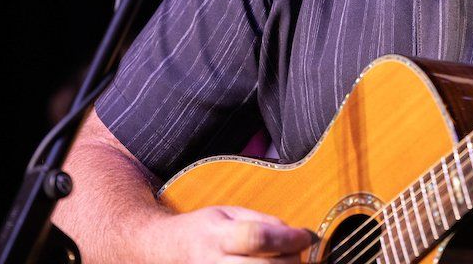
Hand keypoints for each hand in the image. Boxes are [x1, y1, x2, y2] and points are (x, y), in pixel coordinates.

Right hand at [139, 205, 315, 263]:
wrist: (166, 252)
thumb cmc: (202, 230)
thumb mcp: (228, 213)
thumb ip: (261, 221)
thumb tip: (293, 234)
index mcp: (216, 236)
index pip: (256, 238)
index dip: (287, 238)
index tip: (306, 235)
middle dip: (290, 260)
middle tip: (298, 251)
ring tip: (286, 261)